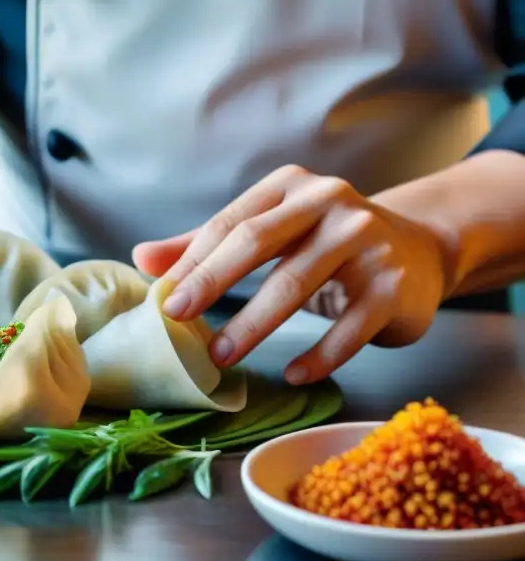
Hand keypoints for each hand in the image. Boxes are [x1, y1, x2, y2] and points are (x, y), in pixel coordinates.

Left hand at [133, 165, 451, 383]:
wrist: (419, 252)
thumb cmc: (324, 244)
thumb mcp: (269, 233)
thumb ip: (206, 245)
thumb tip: (141, 259)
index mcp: (290, 187)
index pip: (232, 223)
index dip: (195, 261)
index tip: (164, 298)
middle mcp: (329, 203)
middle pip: (259, 242)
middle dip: (214, 282)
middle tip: (179, 318)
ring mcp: (365, 241)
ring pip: (298, 283)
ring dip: (254, 324)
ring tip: (222, 356)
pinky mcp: (393, 284)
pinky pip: (350, 326)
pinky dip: (320, 355)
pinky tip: (293, 373)